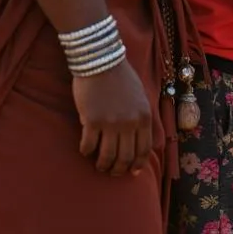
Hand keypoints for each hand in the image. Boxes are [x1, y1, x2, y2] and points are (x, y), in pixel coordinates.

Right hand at [72, 58, 153, 175]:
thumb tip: (146, 143)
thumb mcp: (141, 97)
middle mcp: (130, 123)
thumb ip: (143, 119)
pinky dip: (86, 152)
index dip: (138, 164)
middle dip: (119, 169)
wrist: (101, 61)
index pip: (144, 149)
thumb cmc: (121, 78)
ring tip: (99, 166)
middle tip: (112, 172)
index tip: (132, 172)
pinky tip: (86, 150)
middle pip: (126, 157)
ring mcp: (111, 123)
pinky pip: (88, 146)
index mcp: (144, 116)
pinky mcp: (92, 121)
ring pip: (107, 156)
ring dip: (103, 165)